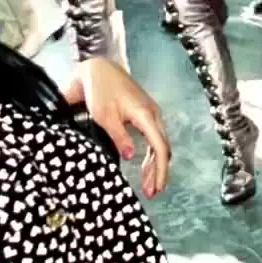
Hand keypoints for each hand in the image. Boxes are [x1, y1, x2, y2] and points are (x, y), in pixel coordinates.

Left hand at [69, 57, 171, 197]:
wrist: (98, 70)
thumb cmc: (99, 90)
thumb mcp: (104, 116)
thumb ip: (118, 136)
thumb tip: (130, 156)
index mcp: (145, 114)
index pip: (160, 148)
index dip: (160, 170)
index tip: (156, 188)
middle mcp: (152, 114)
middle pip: (162, 148)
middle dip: (159, 172)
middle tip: (152, 193)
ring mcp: (150, 114)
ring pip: (158, 145)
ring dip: (155, 165)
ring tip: (149, 186)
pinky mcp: (143, 115)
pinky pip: (153, 138)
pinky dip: (150, 155)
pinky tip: (145, 167)